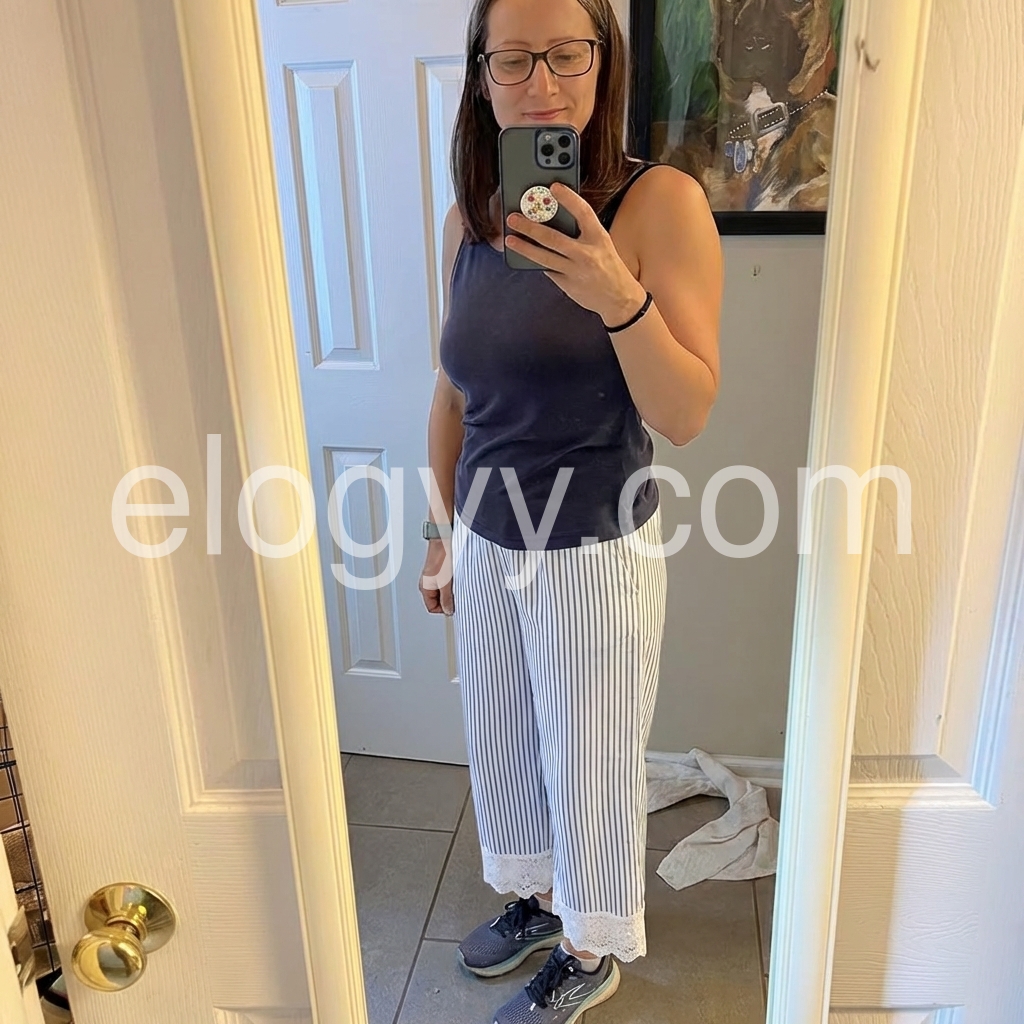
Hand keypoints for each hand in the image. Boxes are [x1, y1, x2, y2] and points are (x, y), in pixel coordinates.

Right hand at [419, 538, 454, 615]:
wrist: (444, 540)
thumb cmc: (442, 558)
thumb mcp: (445, 583)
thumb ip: (447, 599)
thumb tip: (448, 610)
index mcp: (425, 588)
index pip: (432, 608)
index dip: (443, 609)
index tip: (453, 606)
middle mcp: (427, 584)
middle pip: (438, 601)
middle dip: (448, 600)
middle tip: (457, 595)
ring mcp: (434, 577)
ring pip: (443, 592)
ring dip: (451, 591)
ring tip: (457, 584)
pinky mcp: (440, 571)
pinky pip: (446, 583)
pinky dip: (452, 583)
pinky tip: (457, 578)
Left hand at [505, 182, 648, 326]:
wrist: (619, 298)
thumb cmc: (609, 266)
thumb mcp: (602, 244)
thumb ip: (583, 232)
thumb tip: (554, 218)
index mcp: (598, 238)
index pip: (583, 212)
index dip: (568, 198)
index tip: (553, 187)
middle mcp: (587, 254)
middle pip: (553, 238)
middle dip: (530, 227)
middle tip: (513, 218)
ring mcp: (575, 271)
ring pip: (544, 257)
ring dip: (524, 248)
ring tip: (510, 240)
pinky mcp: (567, 285)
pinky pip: (548, 270)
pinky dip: (537, 263)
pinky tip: (525, 256)